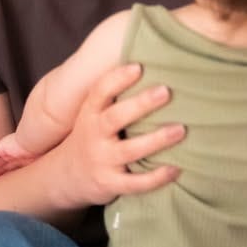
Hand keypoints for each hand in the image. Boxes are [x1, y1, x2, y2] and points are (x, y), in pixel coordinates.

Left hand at [0, 132, 38, 181]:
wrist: (37, 141)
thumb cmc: (41, 152)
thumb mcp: (37, 166)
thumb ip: (32, 174)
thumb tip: (34, 185)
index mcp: (20, 158)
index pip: (8, 168)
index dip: (0, 175)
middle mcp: (11, 154)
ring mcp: (5, 150)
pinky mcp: (0, 148)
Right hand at [52, 62, 184, 207]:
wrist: (65, 176)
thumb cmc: (90, 136)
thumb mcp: (91, 114)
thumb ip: (112, 96)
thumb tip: (148, 61)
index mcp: (89, 114)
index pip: (100, 92)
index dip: (117, 79)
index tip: (138, 66)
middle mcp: (93, 135)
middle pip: (116, 118)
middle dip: (141, 104)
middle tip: (166, 91)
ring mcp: (101, 161)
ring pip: (130, 150)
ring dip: (157, 139)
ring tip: (181, 129)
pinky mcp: (110, 184)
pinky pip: (136, 183)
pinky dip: (156, 177)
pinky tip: (176, 168)